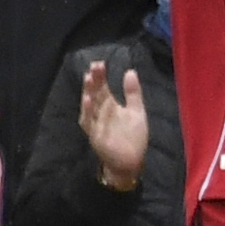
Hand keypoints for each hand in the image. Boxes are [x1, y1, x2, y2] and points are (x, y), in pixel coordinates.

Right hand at [79, 61, 149, 185]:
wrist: (131, 162)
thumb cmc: (133, 137)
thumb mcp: (137, 111)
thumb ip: (133, 93)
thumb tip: (130, 71)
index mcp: (110, 106)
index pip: (103, 87)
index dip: (101, 76)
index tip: (99, 63)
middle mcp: (101, 113)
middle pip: (96, 94)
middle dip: (94, 81)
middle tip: (94, 66)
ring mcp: (96, 123)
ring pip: (90, 106)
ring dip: (88, 93)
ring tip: (88, 78)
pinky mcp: (95, 135)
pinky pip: (89, 123)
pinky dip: (87, 112)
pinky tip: (87, 100)